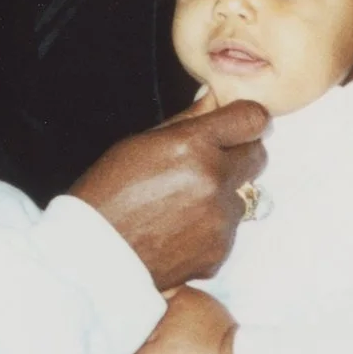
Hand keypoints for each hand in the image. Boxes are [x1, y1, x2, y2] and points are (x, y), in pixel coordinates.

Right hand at [69, 98, 267, 290]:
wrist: (95, 254)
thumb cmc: (109, 192)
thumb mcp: (141, 143)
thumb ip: (187, 120)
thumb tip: (214, 99)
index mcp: (194, 145)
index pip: (253, 119)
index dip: (247, 119)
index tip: (238, 124)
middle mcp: (214, 180)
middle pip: (257, 155)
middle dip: (238, 154)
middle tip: (207, 162)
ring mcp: (220, 219)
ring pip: (242, 195)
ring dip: (222, 194)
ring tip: (181, 203)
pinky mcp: (220, 251)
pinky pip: (229, 229)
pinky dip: (211, 227)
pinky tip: (179, 229)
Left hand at [129, 285, 244, 353]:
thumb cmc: (229, 342)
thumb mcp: (211, 311)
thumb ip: (191, 309)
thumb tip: (175, 318)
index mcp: (186, 294)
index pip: (157, 295)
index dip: (150, 307)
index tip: (147, 318)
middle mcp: (172, 307)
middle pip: (146, 315)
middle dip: (145, 328)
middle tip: (145, 339)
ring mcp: (166, 328)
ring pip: (141, 336)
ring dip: (142, 346)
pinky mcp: (163, 350)